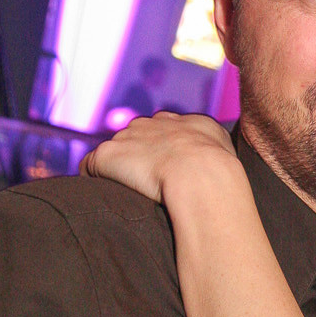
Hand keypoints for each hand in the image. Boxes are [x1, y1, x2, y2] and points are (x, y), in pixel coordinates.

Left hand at [80, 113, 235, 203]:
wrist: (200, 174)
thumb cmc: (219, 172)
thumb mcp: (225, 149)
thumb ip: (215, 148)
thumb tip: (218, 163)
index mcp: (180, 123)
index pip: (162, 130)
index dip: (160, 151)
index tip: (162, 169)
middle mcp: (151, 124)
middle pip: (134, 137)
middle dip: (136, 157)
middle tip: (144, 183)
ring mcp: (127, 138)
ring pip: (114, 152)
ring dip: (116, 169)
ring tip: (124, 193)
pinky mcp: (107, 154)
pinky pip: (90, 165)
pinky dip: (93, 178)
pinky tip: (101, 193)